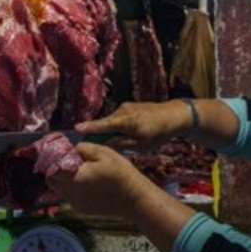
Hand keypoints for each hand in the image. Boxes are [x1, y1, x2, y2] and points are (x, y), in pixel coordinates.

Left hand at [48, 143, 156, 218]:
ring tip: (80, 172)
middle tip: (69, 162)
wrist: (134, 199)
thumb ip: (83, 148)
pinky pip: (70, 197)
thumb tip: (72, 149)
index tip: (61, 153)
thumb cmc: (120, 173)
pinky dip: (74, 189)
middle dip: (56, 170)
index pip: (52, 168)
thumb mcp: (104, 153)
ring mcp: (76, 203)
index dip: (54, 159)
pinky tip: (89, 184)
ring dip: (65, 180)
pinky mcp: (82, 209)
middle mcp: (71, 193)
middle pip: (52, 180)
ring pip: (60, 189)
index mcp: (75, 177)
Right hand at [75, 100, 191, 150]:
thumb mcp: (141, 144)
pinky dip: (117, 126)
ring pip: (112, 121)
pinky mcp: (130, 107)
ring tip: (113, 141)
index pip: (104, 124)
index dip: (90, 127)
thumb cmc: (158, 132)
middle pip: (106, 123)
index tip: (76, 128)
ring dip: (110, 130)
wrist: (174, 115)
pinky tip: (123, 133)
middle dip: (98, 132)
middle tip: (90, 144)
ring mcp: (127, 107)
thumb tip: (106, 144)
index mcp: (126, 120)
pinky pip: (118, 118)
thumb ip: (122, 144)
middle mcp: (123, 110)